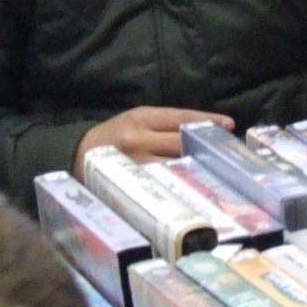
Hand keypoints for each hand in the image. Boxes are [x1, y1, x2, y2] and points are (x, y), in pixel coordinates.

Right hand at [74, 108, 234, 172]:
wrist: (78, 156)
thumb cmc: (114, 137)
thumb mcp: (135, 121)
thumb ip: (163, 125)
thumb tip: (201, 133)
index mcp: (139, 117)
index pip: (180, 118)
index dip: (206, 121)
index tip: (228, 125)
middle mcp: (138, 139)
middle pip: (181, 142)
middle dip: (205, 147)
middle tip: (227, 153)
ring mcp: (135, 164)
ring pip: (174, 165)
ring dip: (197, 168)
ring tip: (218, 172)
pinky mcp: (132, 184)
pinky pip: (162, 184)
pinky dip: (179, 185)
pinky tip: (195, 189)